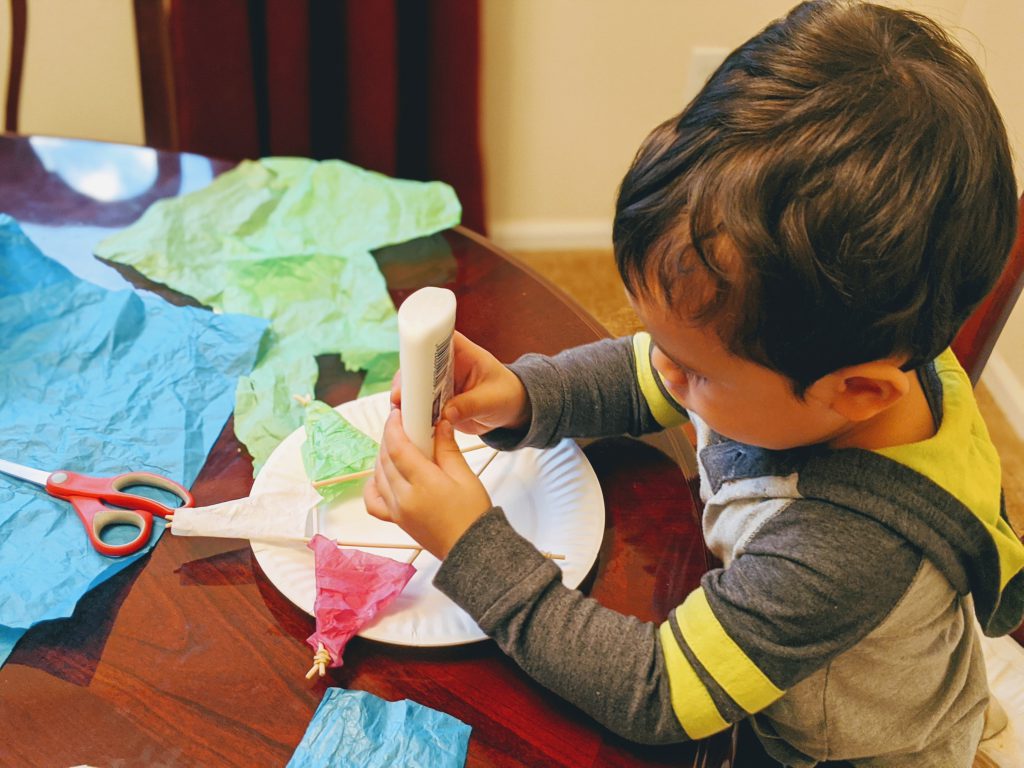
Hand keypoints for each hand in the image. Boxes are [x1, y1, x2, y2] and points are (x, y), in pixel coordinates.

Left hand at [364, 410, 491, 558]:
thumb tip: (440, 423)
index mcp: (423, 484)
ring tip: (398, 446)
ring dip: (383, 456)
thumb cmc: (472, 515)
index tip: (397, 413)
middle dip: (390, 438)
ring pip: (378, 475)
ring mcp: (396, 511)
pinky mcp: (395, 520)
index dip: (394, 427)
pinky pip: (374, 500)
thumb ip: (447, 448)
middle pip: (385, 459)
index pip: (398, 448)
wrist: (471, 551)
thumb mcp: (464, 476)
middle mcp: (403, 498)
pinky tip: (385, 475)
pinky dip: (374, 483)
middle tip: (401, 425)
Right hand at [391, 331, 528, 434]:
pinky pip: (418, 405)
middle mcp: (444, 364)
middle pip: (416, 364)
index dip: (419, 348)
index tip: (410, 365)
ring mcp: (437, 383)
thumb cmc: (506, 394)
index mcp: (461, 351)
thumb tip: (447, 414)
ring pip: (413, 386)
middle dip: (406, 380)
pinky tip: (408, 424)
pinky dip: (412, 414)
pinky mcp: (434, 401)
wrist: (510, 409)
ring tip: (401, 414)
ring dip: (406, 399)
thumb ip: (471, 405)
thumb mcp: (493, 399)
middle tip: (399, 397)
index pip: (435, 338)